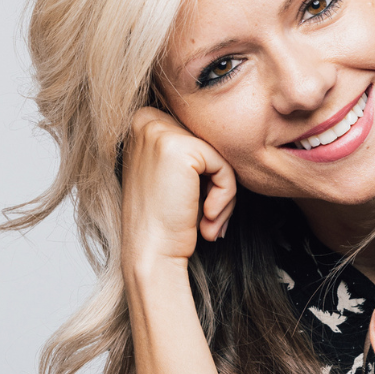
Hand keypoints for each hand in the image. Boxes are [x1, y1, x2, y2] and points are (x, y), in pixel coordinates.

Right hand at [120, 107, 237, 272]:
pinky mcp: (180, 147)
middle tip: (210, 219)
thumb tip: (230, 134)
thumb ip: (192, 151)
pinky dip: (225, 197)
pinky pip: (225, 167)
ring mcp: (159, 130)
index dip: (207, 177)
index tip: (199, 207)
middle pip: (210, 146)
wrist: (150, 253)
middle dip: (219, 185)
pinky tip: (206, 218)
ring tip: (209, 222)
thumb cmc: (164, 222)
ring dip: (225, 196)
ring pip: (220, 156)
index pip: (200, 140)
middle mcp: (147, 119)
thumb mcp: (172, 175)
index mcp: (143, 121)